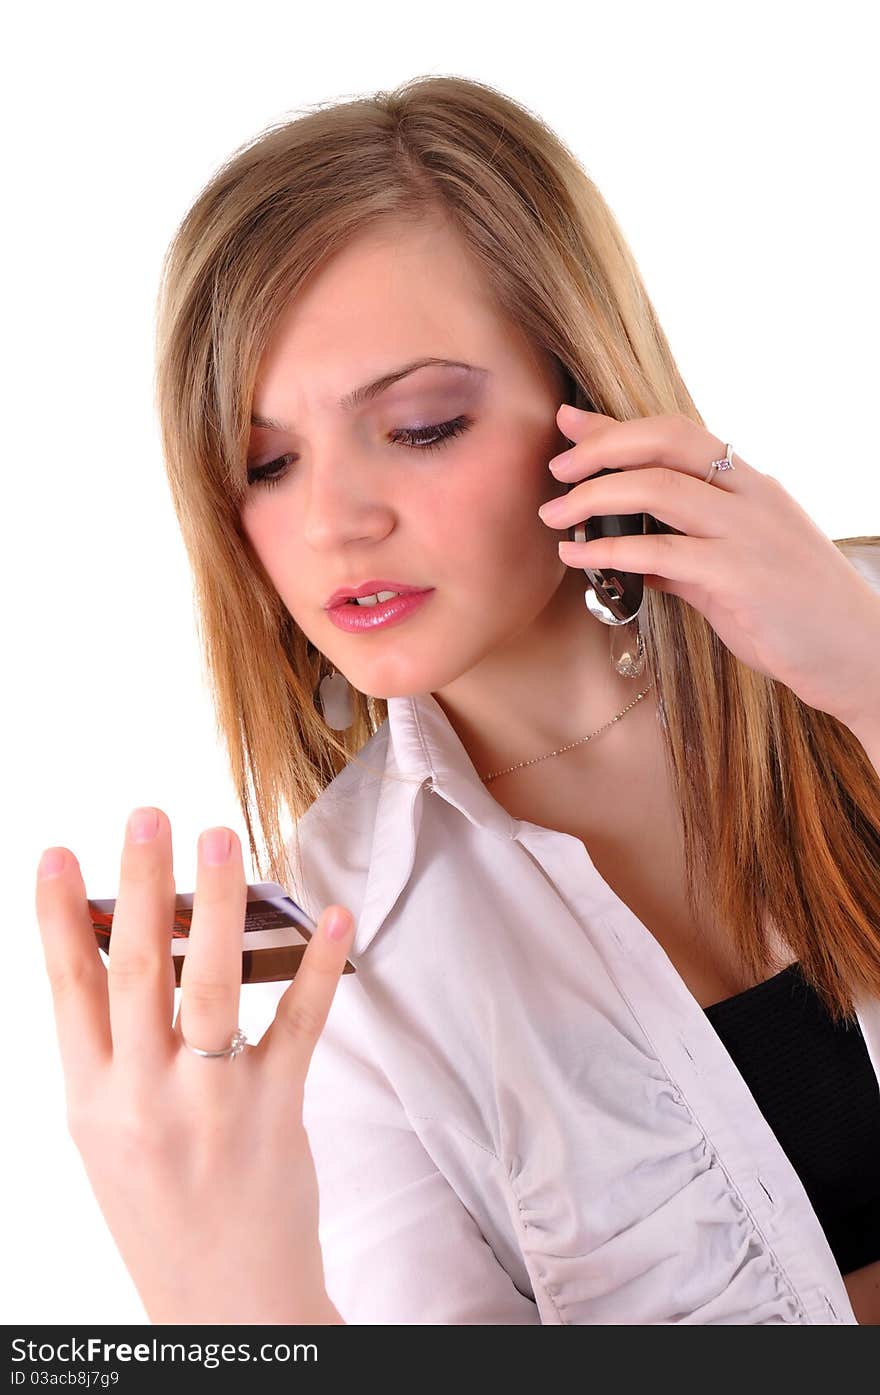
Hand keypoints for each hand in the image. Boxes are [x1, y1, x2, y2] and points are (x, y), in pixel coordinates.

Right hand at [35, 808, 351, 1324]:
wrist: (223, 1304)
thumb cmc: (160, 1205)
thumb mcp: (107, 1133)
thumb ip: (109, 1050)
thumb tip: (116, 949)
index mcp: (91, 1098)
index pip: (66, 991)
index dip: (57, 918)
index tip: (55, 852)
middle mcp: (142, 1097)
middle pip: (136, 972)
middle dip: (138, 886)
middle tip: (149, 814)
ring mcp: (210, 1105)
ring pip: (212, 987)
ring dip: (216, 907)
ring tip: (219, 839)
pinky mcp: (274, 1111)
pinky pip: (297, 1026)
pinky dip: (315, 968)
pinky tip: (330, 917)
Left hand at [538, 406, 879, 734]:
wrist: (860, 655)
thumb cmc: (797, 618)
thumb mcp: (735, 574)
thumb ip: (685, 555)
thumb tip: (631, 553)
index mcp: (753, 486)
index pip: (679, 434)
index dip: (618, 426)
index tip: (570, 423)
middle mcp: (752, 497)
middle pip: (667, 441)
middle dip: (600, 449)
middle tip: (555, 472)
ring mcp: (747, 533)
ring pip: (658, 487)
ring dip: (594, 496)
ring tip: (555, 517)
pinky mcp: (740, 577)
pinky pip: (660, 551)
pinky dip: (610, 550)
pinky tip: (582, 556)